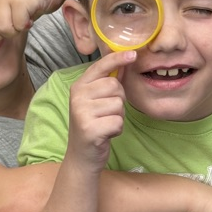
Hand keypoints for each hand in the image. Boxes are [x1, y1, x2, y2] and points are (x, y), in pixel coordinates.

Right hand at [66, 50, 135, 171]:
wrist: (82, 156)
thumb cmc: (93, 125)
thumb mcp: (96, 101)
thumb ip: (108, 81)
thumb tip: (126, 60)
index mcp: (79, 87)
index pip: (100, 66)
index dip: (117, 59)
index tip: (133, 54)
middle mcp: (77, 97)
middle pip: (115, 86)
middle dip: (119, 100)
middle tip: (107, 113)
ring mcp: (82, 113)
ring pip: (118, 105)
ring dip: (118, 117)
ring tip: (105, 124)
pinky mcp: (90, 129)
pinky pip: (118, 121)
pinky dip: (117, 129)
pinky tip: (106, 134)